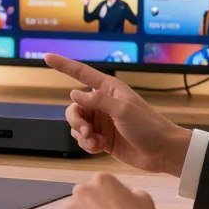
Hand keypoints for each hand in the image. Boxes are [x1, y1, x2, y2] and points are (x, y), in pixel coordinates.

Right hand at [45, 53, 191, 174]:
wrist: (162, 152)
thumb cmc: (148, 127)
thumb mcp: (123, 110)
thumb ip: (97, 100)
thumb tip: (74, 93)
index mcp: (109, 89)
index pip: (81, 73)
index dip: (63, 64)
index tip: (47, 56)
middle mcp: (102, 103)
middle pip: (74, 106)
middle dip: (76, 120)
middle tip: (87, 131)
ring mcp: (102, 121)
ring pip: (76, 125)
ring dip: (82, 135)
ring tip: (96, 143)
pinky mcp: (102, 138)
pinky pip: (83, 139)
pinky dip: (87, 145)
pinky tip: (99, 149)